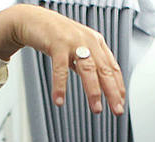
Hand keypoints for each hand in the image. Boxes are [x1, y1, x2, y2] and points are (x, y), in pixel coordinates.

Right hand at [0, 4, 124, 114]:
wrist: (33, 19)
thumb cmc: (56, 35)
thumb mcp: (78, 48)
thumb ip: (88, 63)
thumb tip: (99, 85)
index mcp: (96, 43)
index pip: (112, 68)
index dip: (118, 86)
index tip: (121, 102)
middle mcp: (88, 41)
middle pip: (104, 70)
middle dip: (112, 92)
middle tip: (116, 110)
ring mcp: (74, 42)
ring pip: (88, 70)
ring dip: (93, 91)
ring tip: (96, 108)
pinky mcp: (57, 43)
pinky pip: (60, 69)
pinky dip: (61, 86)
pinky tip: (59, 100)